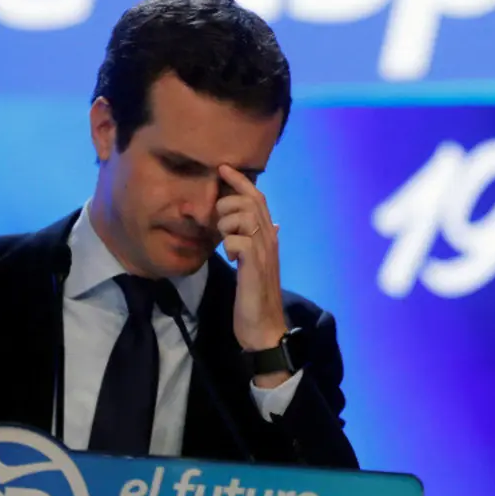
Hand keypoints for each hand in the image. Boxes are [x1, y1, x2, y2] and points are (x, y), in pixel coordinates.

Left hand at [216, 165, 290, 387]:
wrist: (264, 327)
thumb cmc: (257, 296)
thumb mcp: (259, 264)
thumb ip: (262, 242)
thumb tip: (275, 223)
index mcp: (270, 236)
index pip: (258, 198)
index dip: (240, 181)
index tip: (223, 168)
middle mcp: (270, 239)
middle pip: (250, 202)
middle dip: (228, 204)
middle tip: (218, 222)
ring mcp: (264, 252)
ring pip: (245, 216)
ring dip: (227, 224)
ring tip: (225, 241)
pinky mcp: (254, 267)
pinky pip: (238, 241)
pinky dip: (229, 245)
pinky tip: (230, 258)